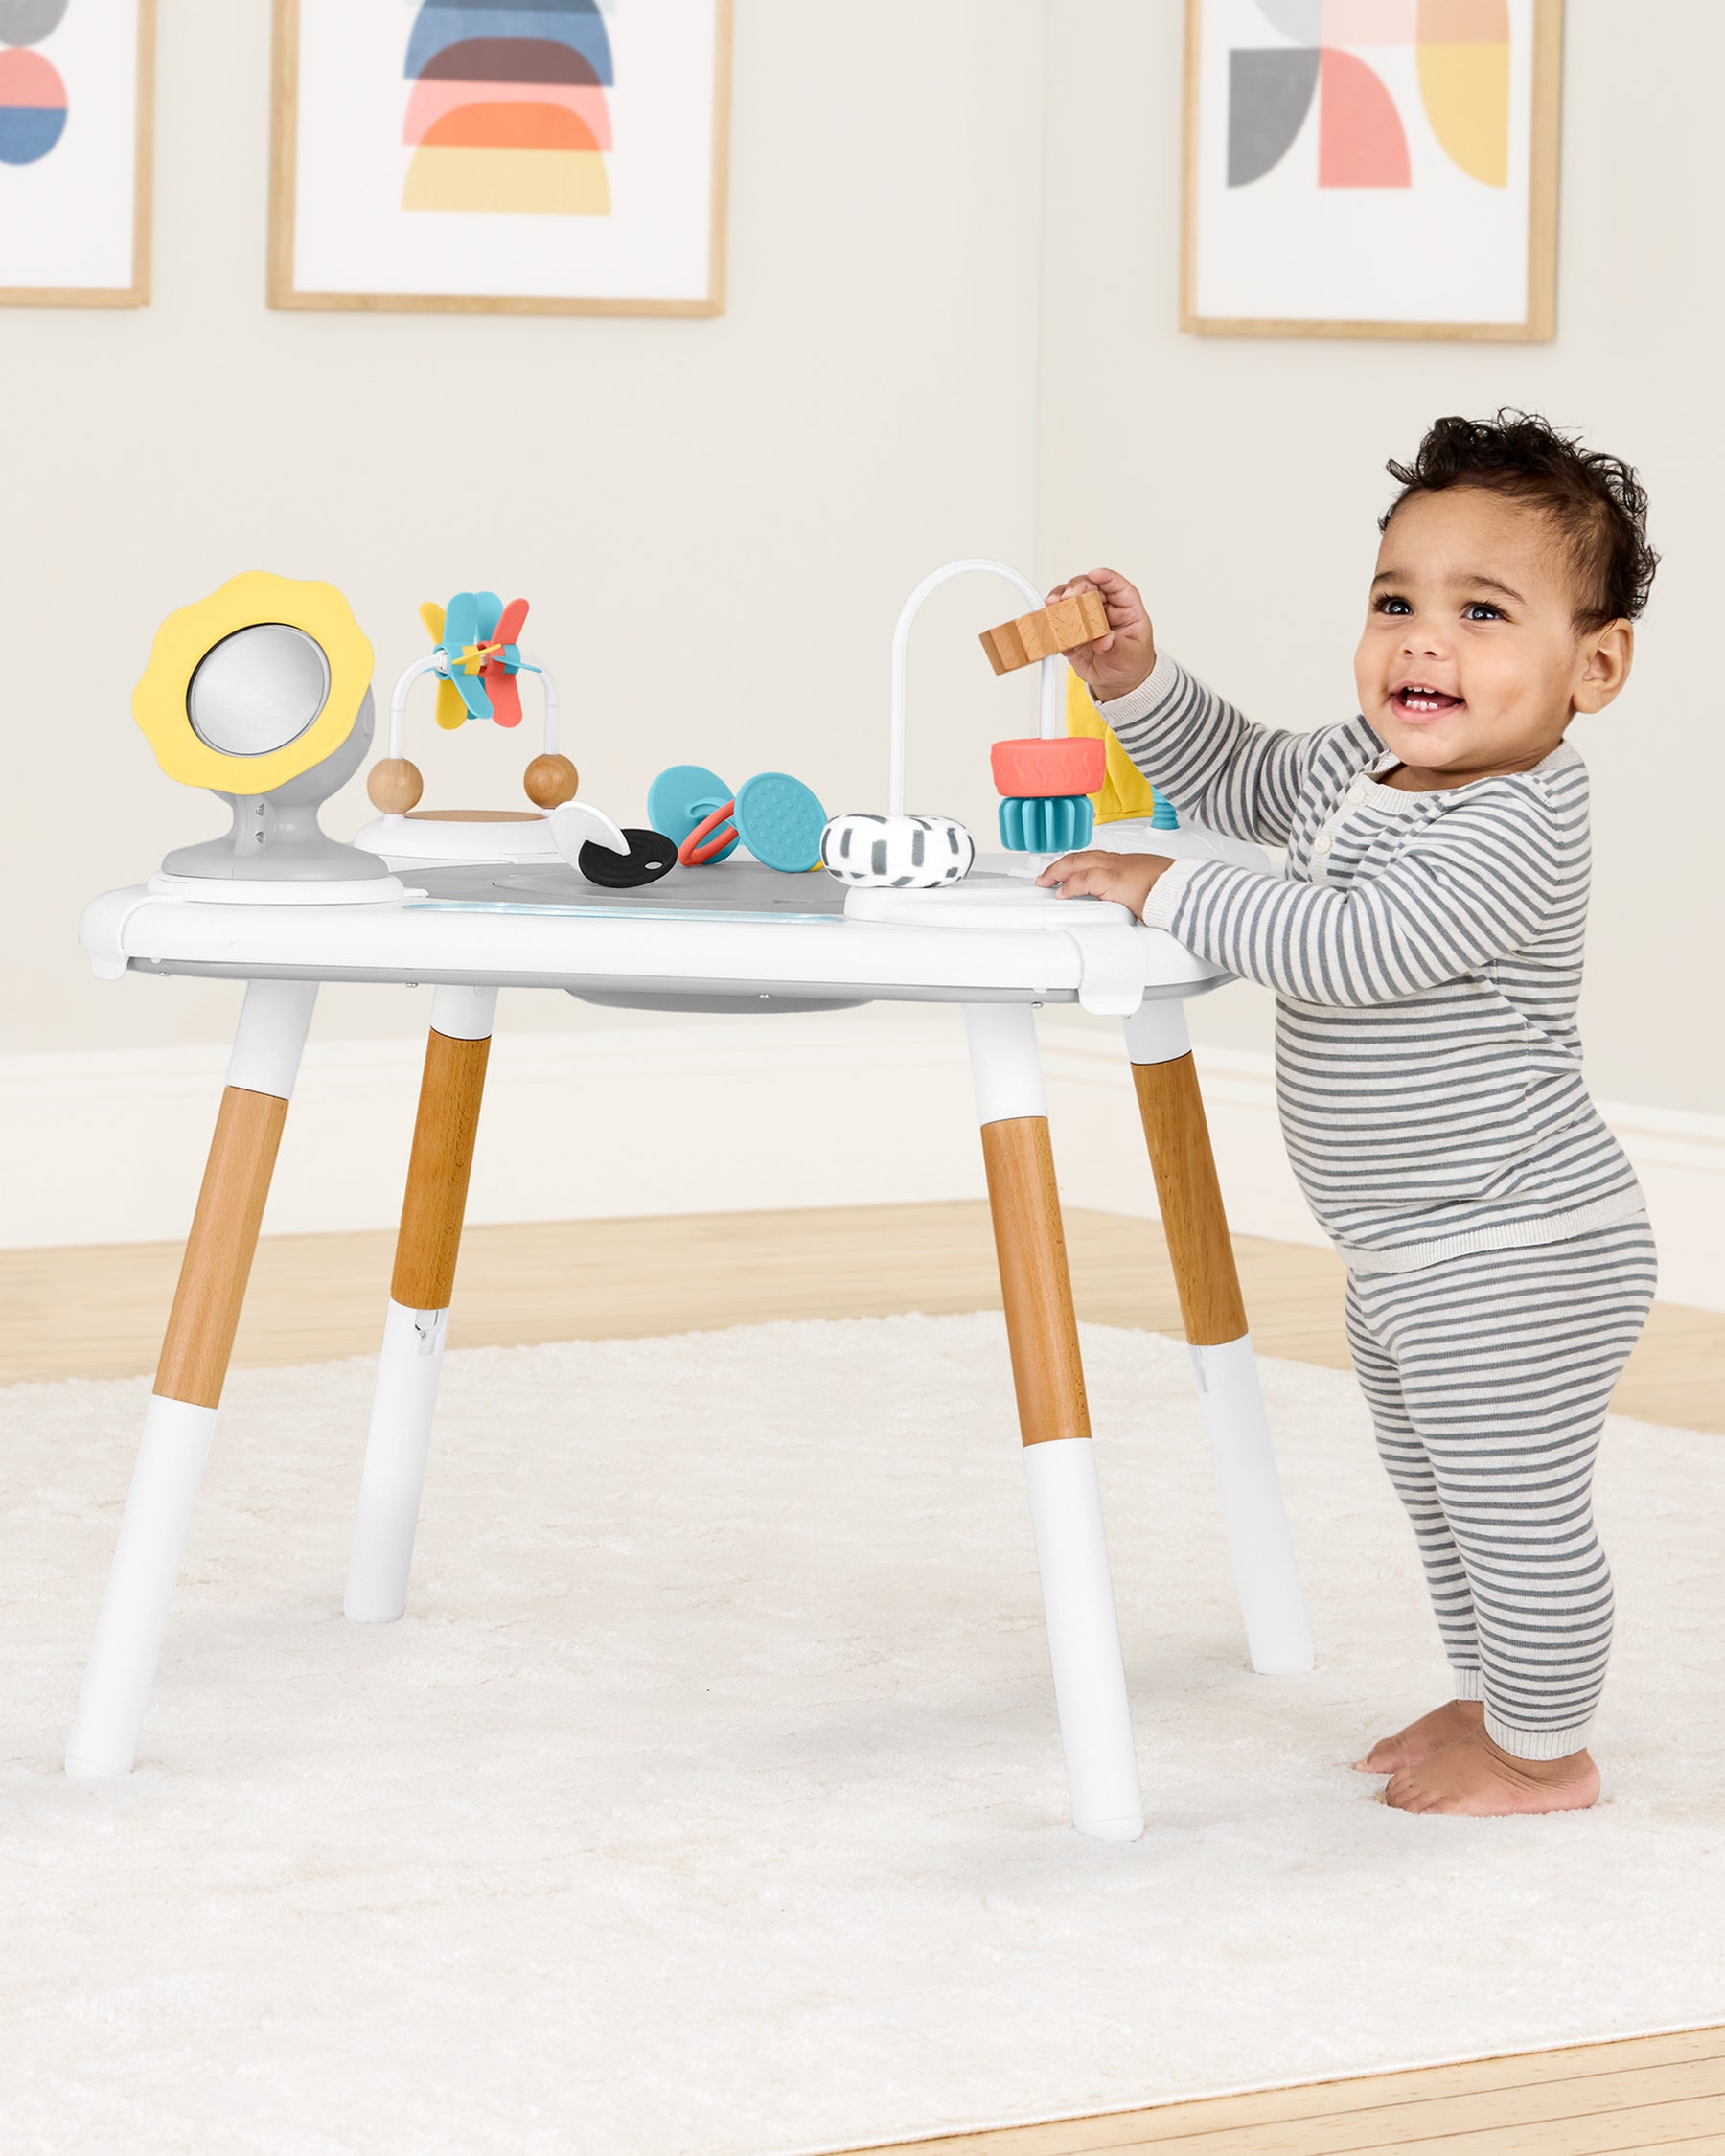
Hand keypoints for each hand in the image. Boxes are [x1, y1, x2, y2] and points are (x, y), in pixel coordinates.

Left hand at [1036, 850, 1173, 920]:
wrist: (1185, 888)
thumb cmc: (1174, 890)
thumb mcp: (1151, 890)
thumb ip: (1137, 895)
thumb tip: (1135, 910)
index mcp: (1128, 863)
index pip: (1097, 858)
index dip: (1079, 863)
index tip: (1068, 871)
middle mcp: (1120, 862)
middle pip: (1082, 856)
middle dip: (1062, 865)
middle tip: (1048, 875)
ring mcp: (1116, 868)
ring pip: (1079, 862)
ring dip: (1059, 871)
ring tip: (1047, 881)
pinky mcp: (1114, 880)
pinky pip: (1085, 879)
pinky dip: (1071, 885)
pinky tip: (1061, 893)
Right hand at [1046, 568, 1156, 702]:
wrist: (1117, 681)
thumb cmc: (1131, 663)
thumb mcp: (1131, 656)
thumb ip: (1118, 647)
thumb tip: (1105, 640)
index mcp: (1126, 608)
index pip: (1117, 586)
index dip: (1106, 577)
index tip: (1095, 575)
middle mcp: (1104, 608)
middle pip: (1089, 587)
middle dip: (1076, 587)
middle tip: (1067, 596)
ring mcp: (1086, 618)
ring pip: (1070, 600)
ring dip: (1059, 600)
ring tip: (1053, 605)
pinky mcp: (1072, 632)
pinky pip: (1059, 622)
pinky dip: (1052, 621)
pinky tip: (1050, 625)